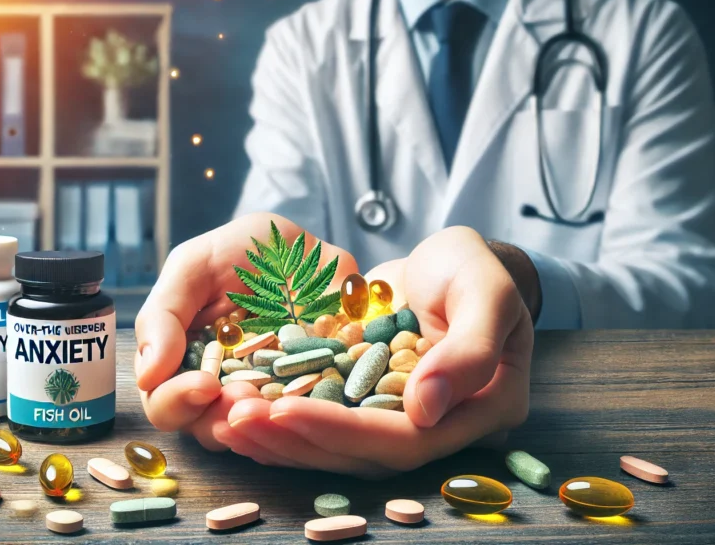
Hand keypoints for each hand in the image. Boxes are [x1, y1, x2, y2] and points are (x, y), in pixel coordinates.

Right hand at [134, 213, 358, 454]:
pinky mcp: (307, 396)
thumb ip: (163, 314)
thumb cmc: (245, 252)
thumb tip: (147, 377)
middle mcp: (218, 386)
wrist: (310, 244)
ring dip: (255, 422)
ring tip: (272, 399)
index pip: (164, 403)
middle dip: (217, 417)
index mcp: (183, 360)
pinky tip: (304, 400)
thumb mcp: (194, 266)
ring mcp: (262, 395)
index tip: (204, 385)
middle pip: (201, 427)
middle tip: (243, 395)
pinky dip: (296, 416)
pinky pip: (296, 423)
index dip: (176, 402)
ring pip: (247, 434)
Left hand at [219, 226, 533, 476]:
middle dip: (295, 439)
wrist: (456, 261)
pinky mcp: (365, 403)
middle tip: (236, 420)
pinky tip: (238, 410)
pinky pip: (322, 420)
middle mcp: (436, 428)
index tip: (285, 410)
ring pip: (335, 445)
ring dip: (279, 438)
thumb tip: (425, 410)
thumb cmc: (479, 268)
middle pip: (361, 452)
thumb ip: (470, 349)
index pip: (403, 438)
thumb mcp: (488, 291)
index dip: (342, 430)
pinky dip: (281, 419)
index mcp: (477, 412)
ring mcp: (397, 419)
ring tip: (226, 421)